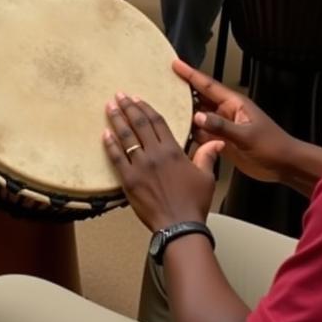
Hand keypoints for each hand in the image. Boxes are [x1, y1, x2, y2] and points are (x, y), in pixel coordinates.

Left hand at [103, 93, 216, 232]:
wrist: (179, 226)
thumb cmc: (193, 203)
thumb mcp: (206, 176)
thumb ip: (207, 155)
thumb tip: (217, 141)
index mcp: (172, 151)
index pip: (156, 121)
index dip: (145, 107)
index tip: (136, 98)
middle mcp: (154, 154)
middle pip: (138, 124)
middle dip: (127, 107)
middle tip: (118, 95)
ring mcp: (139, 166)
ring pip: (125, 137)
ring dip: (116, 120)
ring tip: (109, 107)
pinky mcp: (128, 180)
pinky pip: (116, 158)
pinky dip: (109, 145)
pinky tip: (104, 134)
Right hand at [171, 59, 295, 184]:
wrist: (284, 166)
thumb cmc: (272, 146)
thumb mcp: (247, 135)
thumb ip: (222, 126)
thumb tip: (197, 116)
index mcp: (234, 103)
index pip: (208, 85)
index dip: (191, 74)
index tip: (174, 64)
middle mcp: (225, 112)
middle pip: (199, 98)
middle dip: (181, 91)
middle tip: (161, 84)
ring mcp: (223, 127)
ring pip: (198, 116)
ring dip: (183, 112)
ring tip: (162, 106)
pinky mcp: (221, 141)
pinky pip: (201, 133)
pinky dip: (189, 132)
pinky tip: (175, 131)